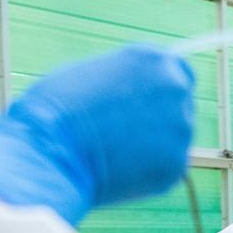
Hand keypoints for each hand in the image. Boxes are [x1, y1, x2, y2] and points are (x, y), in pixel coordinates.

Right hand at [0, 44, 193, 224]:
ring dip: (155, 147)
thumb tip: (135, 95)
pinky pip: (167, 168)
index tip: (151, 106)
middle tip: (124, 135)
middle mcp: (175, 88)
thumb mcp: (93, 76)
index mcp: (154, 59)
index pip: (179, 74)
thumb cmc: (56, 111)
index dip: (163, 92)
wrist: (51, 151)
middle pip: (181, 107)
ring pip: (174, 140)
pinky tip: (119, 170)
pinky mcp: (176, 165)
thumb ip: (125, 82)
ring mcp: (180, 128)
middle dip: (160, 120)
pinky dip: (149, 172)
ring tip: (113, 152)